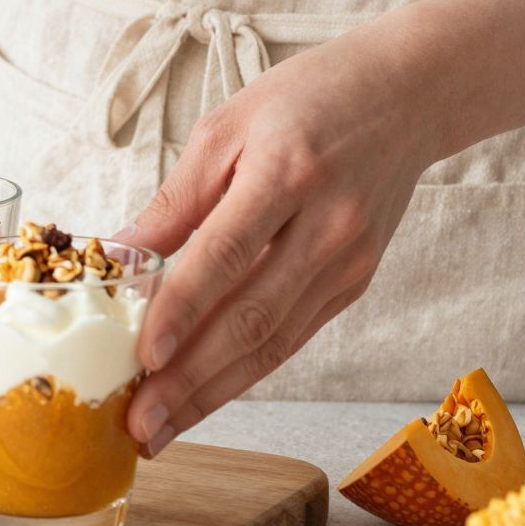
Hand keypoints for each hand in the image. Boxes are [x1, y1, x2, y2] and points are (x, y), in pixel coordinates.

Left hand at [121, 17, 445, 455]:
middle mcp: (327, 227)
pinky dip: (246, 373)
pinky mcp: (355, 284)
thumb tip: (118, 256)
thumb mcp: (227, 127)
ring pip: (274, 343)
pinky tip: (206, 396)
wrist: (406, 95)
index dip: (184, 311)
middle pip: (251, 318)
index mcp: (287, 173)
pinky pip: (293, 337)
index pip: (227, 255)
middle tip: (139, 426)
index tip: (143, 358)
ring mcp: (348, 263)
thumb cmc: (306, 100)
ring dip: (213, 393)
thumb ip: (175, 199)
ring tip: (162, 430)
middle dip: (190, 381)